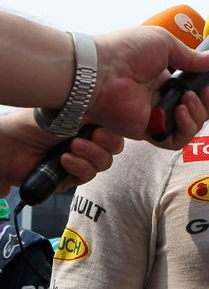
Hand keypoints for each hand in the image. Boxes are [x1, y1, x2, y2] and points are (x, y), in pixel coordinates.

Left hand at [0, 109, 123, 196]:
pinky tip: (64, 160)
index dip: (113, 133)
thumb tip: (115, 111)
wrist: (11, 144)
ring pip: (103, 164)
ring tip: (71, 148)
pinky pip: (86, 177)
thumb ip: (95, 111)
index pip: (116, 132)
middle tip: (92, 136)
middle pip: (114, 149)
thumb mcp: (70, 110)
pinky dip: (78, 167)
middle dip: (104, 145)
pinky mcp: (70, 177)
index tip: (102, 129)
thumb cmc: (35, 123)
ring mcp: (81, 160)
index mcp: (91, 125)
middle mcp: (89, 142)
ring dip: (90, 156)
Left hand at [88, 26, 208, 146]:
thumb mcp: (164, 43)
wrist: (100, 68)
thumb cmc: (127, 50)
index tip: (206, 86)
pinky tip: (179, 113)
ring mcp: (154, 116)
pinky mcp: (146, 131)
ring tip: (186, 102)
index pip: (194, 93)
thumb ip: (191, 56)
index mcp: (165, 79)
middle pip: (196, 113)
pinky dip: (184, 130)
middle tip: (199, 94)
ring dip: (196, 117)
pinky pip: (172, 141)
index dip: (205, 93)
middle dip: (205, 106)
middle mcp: (161, 99)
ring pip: (188, 129)